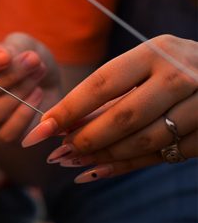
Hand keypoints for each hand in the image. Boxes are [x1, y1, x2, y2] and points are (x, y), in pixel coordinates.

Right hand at [0, 33, 57, 143]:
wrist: (48, 80)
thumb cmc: (26, 59)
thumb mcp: (20, 45)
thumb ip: (9, 50)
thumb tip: (6, 59)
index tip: (6, 57)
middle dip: (5, 78)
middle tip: (33, 61)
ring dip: (16, 95)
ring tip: (36, 79)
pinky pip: (4, 134)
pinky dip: (24, 114)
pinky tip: (37, 95)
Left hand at [22, 35, 197, 180]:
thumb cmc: (172, 68)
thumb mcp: (146, 65)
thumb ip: (110, 92)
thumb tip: (61, 124)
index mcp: (156, 51)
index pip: (103, 83)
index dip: (70, 107)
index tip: (43, 127)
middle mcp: (180, 76)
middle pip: (124, 116)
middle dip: (87, 138)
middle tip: (58, 153)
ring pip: (145, 140)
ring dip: (105, 156)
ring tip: (74, 163)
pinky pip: (164, 155)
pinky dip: (128, 165)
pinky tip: (100, 170)